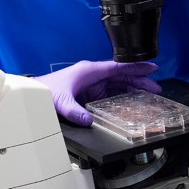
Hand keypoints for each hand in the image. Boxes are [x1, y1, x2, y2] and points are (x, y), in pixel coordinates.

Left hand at [35, 61, 160, 125]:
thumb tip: (89, 121)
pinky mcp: (87, 93)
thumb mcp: (61, 103)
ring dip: (132, 88)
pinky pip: (108, 93)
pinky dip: (121, 96)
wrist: (33, 93)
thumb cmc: (45, 91)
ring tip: (149, 94)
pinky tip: (130, 101)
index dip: (136, 67)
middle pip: (121, 76)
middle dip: (139, 80)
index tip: (151, 67)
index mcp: (89, 72)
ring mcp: (90, 84)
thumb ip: (75, 112)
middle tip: (156, 87)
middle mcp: (92, 76)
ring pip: (117, 84)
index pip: (117, 68)